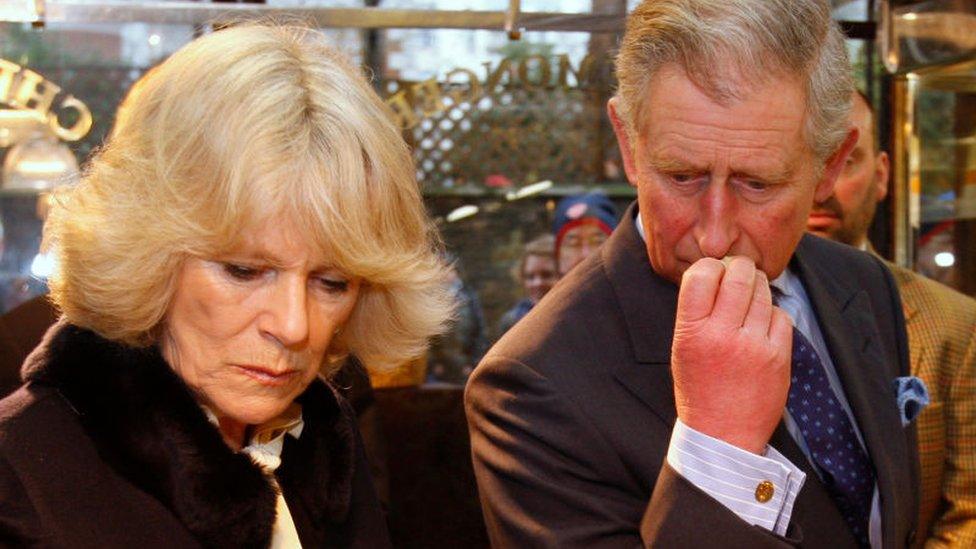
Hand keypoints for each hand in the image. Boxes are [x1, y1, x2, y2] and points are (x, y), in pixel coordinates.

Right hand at [671, 257, 792, 453]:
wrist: (723, 435)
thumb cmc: (699, 389)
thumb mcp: (682, 348)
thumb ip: (696, 311)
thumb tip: (717, 271)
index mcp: (692, 332)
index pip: (702, 275)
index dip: (710, 267)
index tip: (714, 272)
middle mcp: (722, 335)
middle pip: (738, 275)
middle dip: (740, 269)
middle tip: (739, 274)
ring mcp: (754, 346)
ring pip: (762, 292)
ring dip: (757, 289)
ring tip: (749, 300)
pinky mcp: (779, 357)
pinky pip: (781, 316)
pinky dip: (772, 315)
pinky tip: (762, 326)